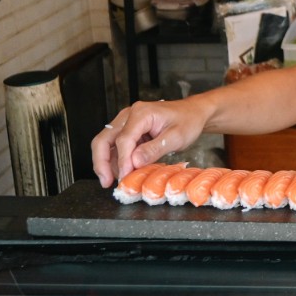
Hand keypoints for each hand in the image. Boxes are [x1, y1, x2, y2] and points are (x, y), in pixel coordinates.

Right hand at [91, 98, 206, 187]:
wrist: (194, 113)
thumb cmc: (188, 121)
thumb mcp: (176, 137)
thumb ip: (154, 149)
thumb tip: (134, 162)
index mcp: (141, 113)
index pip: (123, 139)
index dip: (122, 161)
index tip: (124, 177)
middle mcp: (129, 115)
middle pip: (104, 139)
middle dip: (101, 163)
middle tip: (106, 182)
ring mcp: (126, 122)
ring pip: (106, 143)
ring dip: (107, 163)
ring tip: (116, 180)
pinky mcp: (129, 130)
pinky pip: (115, 146)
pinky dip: (116, 160)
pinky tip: (124, 172)